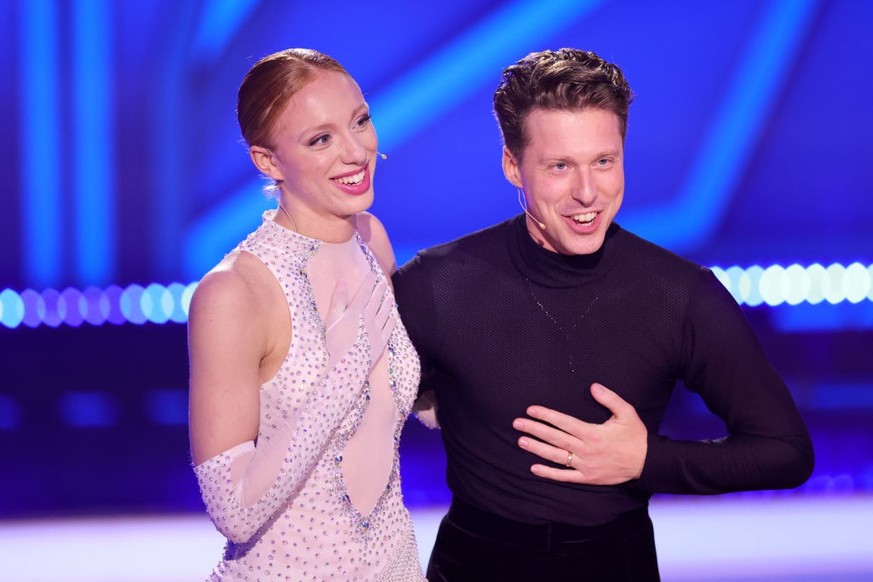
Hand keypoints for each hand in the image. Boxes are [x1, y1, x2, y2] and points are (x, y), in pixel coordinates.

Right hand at [324, 272, 394, 369]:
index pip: (364, 293)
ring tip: (390, 297)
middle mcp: (369, 318)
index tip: (372, 274)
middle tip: (384, 282)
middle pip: (376, 301)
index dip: (369, 283)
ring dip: (387, 304)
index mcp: (356, 311)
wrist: (348, 364)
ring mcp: (377, 330)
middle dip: (380, 290)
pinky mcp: (381, 342)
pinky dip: (391, 321)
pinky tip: (393, 317)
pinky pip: (388, 328)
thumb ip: (338, 300)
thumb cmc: (335, 342)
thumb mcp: (332, 319)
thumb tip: (342, 281)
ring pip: (384, 313)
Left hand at [512, 383, 647, 484]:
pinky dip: (549, 473)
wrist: (647, 463)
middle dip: (534, 429)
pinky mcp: (588, 478)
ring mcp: (585, 465)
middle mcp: (585, 449)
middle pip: (554, 438)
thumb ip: (610, 398)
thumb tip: (593, 386)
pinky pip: (565, 476)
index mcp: (592, 433)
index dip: (545, 415)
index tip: (531, 410)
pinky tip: (534, 468)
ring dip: (536, 448)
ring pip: (555, 456)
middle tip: (517, 423)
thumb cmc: (636, 436)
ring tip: (521, 441)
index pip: (563, 422)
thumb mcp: (627, 413)